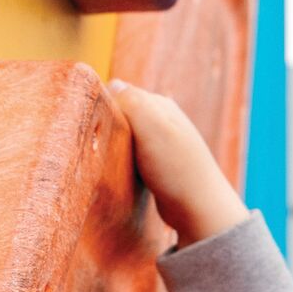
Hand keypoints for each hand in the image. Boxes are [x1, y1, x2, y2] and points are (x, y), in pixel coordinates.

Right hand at [108, 80, 249, 249]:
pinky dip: (123, 161)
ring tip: (106, 158)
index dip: (104, 105)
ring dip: (114, 144)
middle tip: (96, 144)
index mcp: (160, 105)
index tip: (93, 125)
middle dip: (108, 124)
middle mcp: (163, 120)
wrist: (199, 208)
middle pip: (123, 114)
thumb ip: (132, 101)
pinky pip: (132, 156)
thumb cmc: (176, 166)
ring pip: (126, 136)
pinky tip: (120, 171)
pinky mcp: (158, 166)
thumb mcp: (152, 126)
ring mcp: (161, 144)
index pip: (120, 93)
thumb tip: (112, 83)